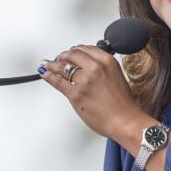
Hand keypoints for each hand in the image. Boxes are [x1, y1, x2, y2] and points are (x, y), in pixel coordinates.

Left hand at [38, 44, 153, 147]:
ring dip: (53, 64)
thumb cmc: (123, 105)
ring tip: (48, 65)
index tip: (71, 52)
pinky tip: (44, 73)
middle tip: (59, 59)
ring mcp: (84, 80)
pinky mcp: (75, 94)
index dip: (75, 50)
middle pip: (72, 54)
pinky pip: (57, 81)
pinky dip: (48, 75)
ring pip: (62, 66)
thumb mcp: (116, 77)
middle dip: (64, 56)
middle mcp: (95, 67)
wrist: (126, 122)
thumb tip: (88, 65)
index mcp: (107, 61)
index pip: (86, 49)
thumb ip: (102, 69)